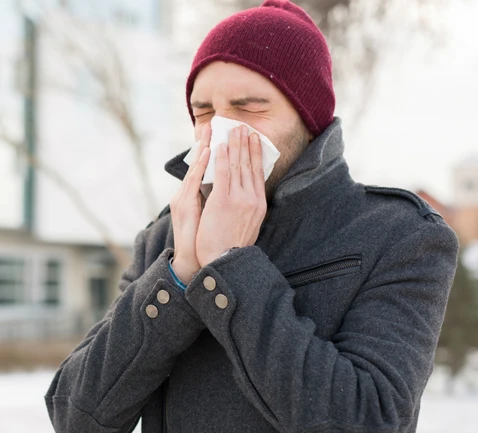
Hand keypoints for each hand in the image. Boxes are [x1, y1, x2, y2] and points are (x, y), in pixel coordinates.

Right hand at [170, 123, 210, 283]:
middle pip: (197, 164)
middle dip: (205, 143)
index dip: (207, 151)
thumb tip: (221, 189)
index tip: (214, 134)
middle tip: (212, 124)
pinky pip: (195, 180)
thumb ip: (210, 202)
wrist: (197, 261)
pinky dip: (201, 164)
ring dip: (204, 147)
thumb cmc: (204, 242)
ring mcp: (184, 199)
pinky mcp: (185, 205)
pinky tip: (207, 151)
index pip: (200, 169)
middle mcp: (184, 196)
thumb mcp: (206, 219)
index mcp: (188, 198)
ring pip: (195, 167)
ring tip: (210, 130)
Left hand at [196, 125, 266, 266]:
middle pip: (249, 165)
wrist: (225, 261)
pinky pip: (222, 174)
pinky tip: (219, 147)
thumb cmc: (232, 247)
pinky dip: (221, 159)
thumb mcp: (249, 225)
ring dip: (234, 145)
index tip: (254, 139)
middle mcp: (252, 199)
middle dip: (245, 143)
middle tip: (243, 127)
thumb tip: (247, 197)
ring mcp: (238, 199)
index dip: (256, 153)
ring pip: (236, 165)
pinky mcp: (223, 201)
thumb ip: (249, 209)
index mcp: (259, 204)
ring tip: (232, 130)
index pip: (258, 173)